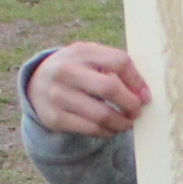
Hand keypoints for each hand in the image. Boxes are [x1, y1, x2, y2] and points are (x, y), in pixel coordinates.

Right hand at [25, 41, 149, 136]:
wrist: (37, 83)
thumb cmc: (77, 70)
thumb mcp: (90, 58)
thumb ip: (115, 67)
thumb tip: (143, 94)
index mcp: (81, 51)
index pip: (119, 61)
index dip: (137, 81)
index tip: (146, 96)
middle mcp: (67, 71)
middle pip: (110, 88)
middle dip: (131, 104)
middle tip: (137, 112)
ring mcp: (58, 95)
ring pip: (102, 114)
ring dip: (122, 123)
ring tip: (127, 123)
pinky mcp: (55, 118)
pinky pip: (90, 129)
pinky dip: (107, 132)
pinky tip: (111, 129)